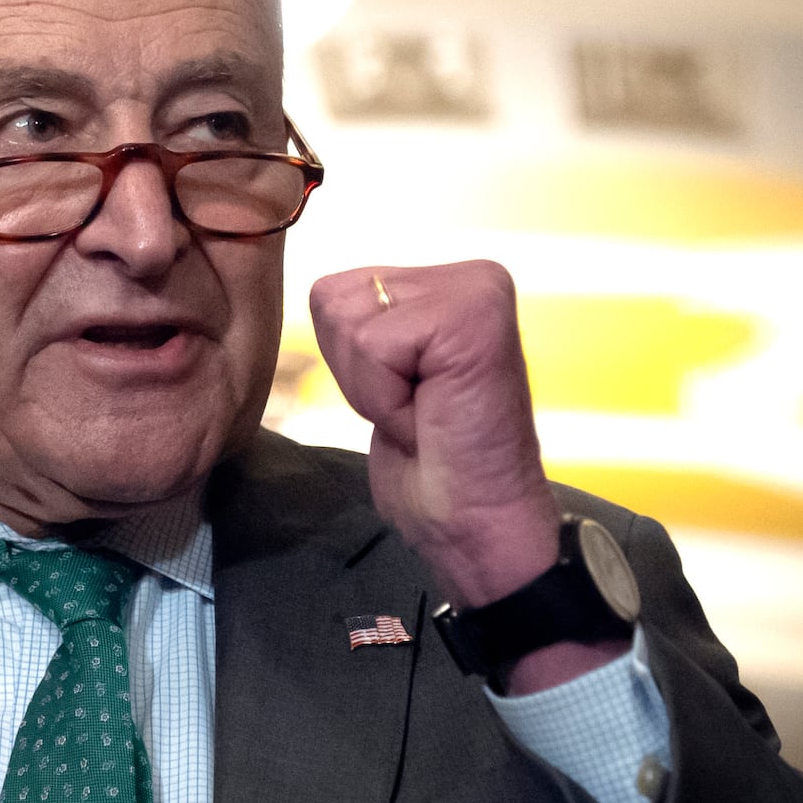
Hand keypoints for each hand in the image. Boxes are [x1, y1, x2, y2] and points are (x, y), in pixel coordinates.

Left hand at [310, 261, 627, 691]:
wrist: (480, 526)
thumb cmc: (434, 465)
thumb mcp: (383, 375)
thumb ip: (363, 325)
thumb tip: (322, 295)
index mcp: (449, 284)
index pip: (333, 292)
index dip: (349, 365)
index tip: (408, 400)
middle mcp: (470, 276)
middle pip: (333, 300)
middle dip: (357, 373)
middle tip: (418, 410)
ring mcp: (475, 290)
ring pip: (347, 320)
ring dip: (373, 387)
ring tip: (427, 413)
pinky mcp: (471, 316)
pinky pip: (372, 344)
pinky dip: (386, 396)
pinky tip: (432, 416)